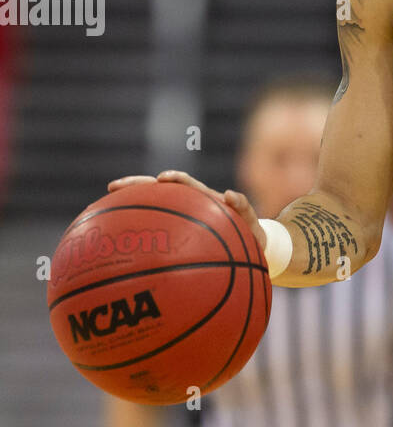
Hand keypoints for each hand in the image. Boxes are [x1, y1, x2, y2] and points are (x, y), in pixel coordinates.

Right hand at [108, 169, 266, 254]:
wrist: (250, 250)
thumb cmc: (249, 236)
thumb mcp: (251, 224)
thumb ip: (244, 207)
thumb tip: (231, 193)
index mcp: (207, 202)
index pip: (188, 185)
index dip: (175, 179)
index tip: (163, 177)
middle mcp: (190, 205)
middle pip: (159, 191)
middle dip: (139, 185)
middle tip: (116, 186)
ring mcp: (180, 217)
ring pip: (152, 206)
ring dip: (132, 202)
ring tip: (107, 200)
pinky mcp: (176, 231)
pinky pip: (153, 227)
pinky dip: (135, 226)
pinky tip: (114, 233)